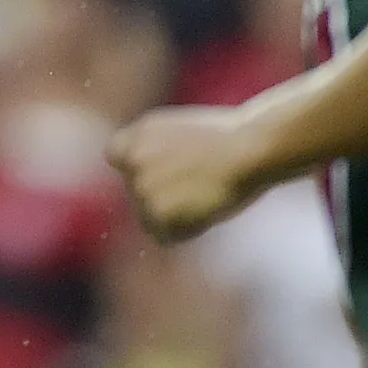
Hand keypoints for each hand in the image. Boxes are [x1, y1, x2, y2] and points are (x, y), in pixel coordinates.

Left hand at [106, 105, 266, 243]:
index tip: (161, 176)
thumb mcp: (182, 131)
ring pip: (148, 218)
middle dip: (161, 197)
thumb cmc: (231, 140)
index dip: (140, 169)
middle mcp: (132, 159)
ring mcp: (141, 186)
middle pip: (136, 193)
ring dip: (175, 217)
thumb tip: (153, 176)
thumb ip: (158, 150)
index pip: (118, 157)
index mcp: (138, 135)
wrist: (249, 149)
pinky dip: (185, 232)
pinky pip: (164, 236)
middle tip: (198, 189)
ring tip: (206, 197)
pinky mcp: (156, 211)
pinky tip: (207, 212)